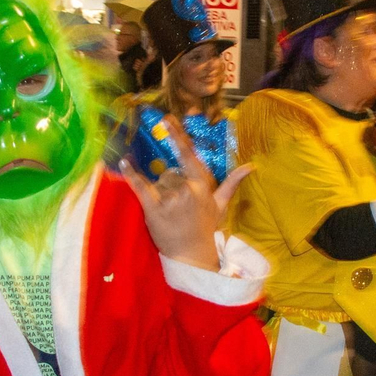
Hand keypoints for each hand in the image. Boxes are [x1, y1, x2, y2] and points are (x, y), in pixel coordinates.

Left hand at [120, 115, 251, 269]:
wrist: (192, 255)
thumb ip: (232, 183)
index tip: (167, 120)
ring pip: (159, 181)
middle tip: (176, 205)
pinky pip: (141, 187)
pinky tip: (124, 161)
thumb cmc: (206, 228)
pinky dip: (131, 174)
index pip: (188, 156)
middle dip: (170, 184)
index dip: (177, 137)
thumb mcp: (220, 205)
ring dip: (159, 192)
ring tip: (168, 211)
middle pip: (170, 172)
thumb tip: (251, 166)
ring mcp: (170, 200)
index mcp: (203, 186)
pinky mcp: (154, 209)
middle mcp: (188, 190)